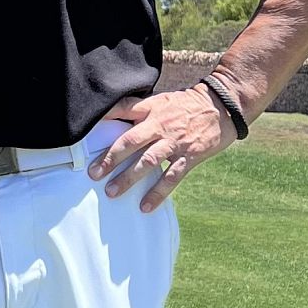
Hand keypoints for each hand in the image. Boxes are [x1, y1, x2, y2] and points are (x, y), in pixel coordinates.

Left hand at [86, 84, 236, 211]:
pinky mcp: (190, 155)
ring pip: (148, 161)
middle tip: (93, 173)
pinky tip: (145, 206)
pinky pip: (172, 177)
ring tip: (112, 192)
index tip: (84, 130)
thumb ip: (139, 112)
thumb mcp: (162, 101)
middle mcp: (161, 124)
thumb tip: (111, 123)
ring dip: (129, 178)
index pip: (123, 109)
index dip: (104, 117)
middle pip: (131, 140)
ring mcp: (175, 141)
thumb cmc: (187, 105)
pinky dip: (158, 193)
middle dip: (111, 157)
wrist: (223, 106)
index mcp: (151, 108)